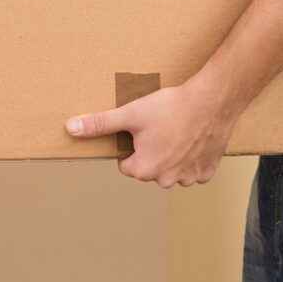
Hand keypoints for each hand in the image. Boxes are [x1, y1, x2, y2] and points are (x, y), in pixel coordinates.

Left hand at [65, 74, 239, 188]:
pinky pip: (193, 168)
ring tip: (178, 131)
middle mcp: (165, 180)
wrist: (212, 101)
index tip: (143, 129)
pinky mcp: (207, 171)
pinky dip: (192, 157)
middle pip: (149, 167)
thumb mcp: (131, 114)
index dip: (132, 145)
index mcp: (143, 170)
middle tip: (162, 127)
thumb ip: (100, 124)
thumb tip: (71, 128)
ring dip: (173, 155)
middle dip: (153, 151)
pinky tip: (193, 138)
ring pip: (172, 168)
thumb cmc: (171, 107)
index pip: (126, 164)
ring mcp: (189, 178)